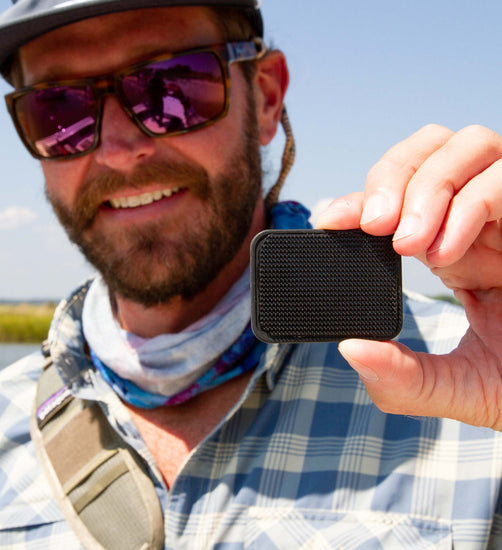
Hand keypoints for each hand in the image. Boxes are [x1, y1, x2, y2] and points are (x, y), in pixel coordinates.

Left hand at [315, 124, 501, 429]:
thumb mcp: (455, 386)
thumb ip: (401, 376)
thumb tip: (350, 349)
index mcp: (448, 246)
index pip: (396, 197)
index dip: (358, 198)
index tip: (329, 221)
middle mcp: (476, 220)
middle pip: (428, 147)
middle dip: (392, 178)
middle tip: (376, 227)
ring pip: (469, 144)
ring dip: (428, 187)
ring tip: (409, 244)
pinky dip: (470, 204)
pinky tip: (445, 250)